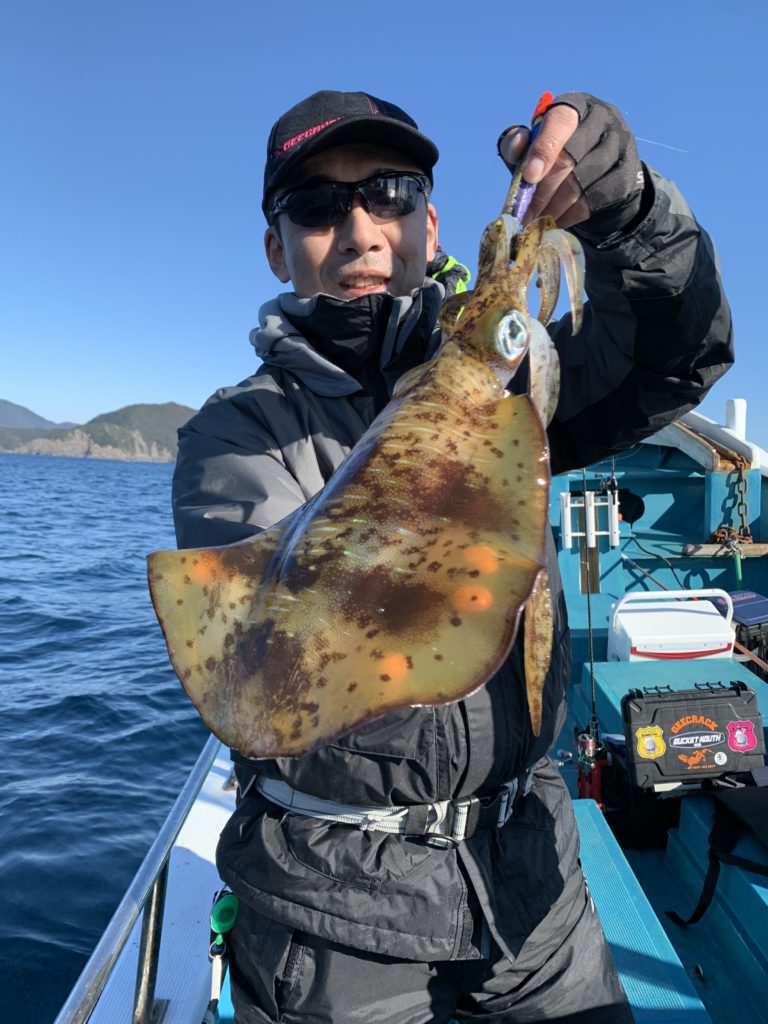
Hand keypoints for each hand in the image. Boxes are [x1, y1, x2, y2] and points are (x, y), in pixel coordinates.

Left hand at [497, 93, 645, 235]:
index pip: (561, 121)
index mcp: (575, 106)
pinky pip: (597, 199)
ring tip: (539, 221)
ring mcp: (620, 144)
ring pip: (583, 181)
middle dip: (544, 190)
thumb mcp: (533, 148)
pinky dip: (573, 214)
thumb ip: (517, 145)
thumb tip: (517, 144)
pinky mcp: (628, 172)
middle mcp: (602, 118)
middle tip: (527, 214)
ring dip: (556, 207)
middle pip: (570, 156)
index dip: (543, 149)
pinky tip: (558, 222)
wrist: (599, 176)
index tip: (529, 178)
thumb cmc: (557, 157)